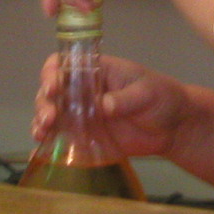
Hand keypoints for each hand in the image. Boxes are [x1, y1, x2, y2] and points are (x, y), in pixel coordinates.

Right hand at [32, 53, 192, 159]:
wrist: (173, 127)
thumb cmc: (162, 97)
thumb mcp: (147, 92)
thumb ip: (126, 98)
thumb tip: (104, 105)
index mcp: (95, 71)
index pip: (64, 64)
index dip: (52, 73)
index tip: (54, 87)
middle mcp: (82, 91)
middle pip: (51, 91)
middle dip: (45, 102)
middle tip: (50, 117)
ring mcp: (81, 114)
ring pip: (51, 114)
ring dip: (41, 121)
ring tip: (43, 132)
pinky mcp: (84, 136)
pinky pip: (61, 137)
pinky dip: (47, 142)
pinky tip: (41, 148)